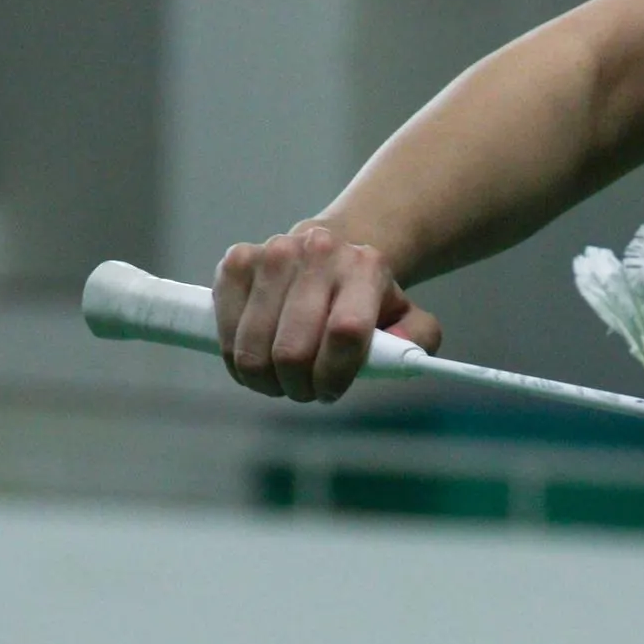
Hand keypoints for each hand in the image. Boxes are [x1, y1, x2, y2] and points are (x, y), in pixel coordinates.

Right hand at [215, 222, 442, 401]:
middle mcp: (318, 252)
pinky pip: (224, 330)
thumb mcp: (406, 317)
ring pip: (253, 347)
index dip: (334, 375)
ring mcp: (272, 253)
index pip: (345, 332)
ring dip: (265, 378)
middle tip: (304, 389)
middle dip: (297, 386)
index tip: (331, 391)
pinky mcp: (236, 263)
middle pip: (293, 350)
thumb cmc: (365, 300)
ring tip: (279, 377)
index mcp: (366, 267)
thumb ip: (418, 339)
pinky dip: (236, 358)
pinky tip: (256, 356)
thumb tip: (398, 350)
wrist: (326, 254)